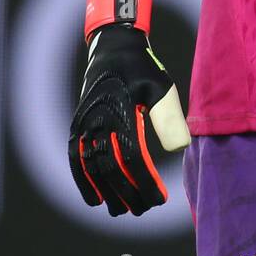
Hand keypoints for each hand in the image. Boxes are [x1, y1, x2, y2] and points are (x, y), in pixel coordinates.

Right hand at [68, 24, 189, 216]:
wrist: (113, 46)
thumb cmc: (141, 68)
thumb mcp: (161, 86)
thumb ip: (169, 117)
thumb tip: (179, 149)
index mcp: (120, 109)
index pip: (132, 156)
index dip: (145, 182)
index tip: (160, 199)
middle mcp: (97, 117)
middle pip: (110, 166)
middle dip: (127, 193)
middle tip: (145, 209)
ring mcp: (84, 121)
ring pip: (91, 166)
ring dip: (106, 191)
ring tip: (122, 210)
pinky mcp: (78, 124)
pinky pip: (75, 157)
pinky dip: (82, 180)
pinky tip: (94, 199)